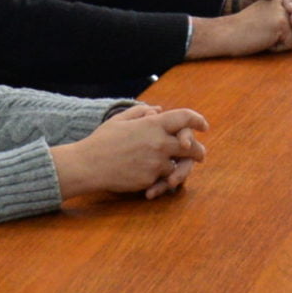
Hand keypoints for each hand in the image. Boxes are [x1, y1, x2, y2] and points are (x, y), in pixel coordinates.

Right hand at [51, 104, 209, 199]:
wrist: (87, 166)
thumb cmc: (102, 141)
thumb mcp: (120, 120)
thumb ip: (141, 112)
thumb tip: (158, 110)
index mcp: (152, 125)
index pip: (184, 118)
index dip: (197, 120)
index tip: (204, 125)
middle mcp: (159, 143)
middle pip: (191, 147)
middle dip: (198, 151)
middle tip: (200, 154)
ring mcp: (156, 162)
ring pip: (179, 165)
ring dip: (182, 167)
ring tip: (182, 169)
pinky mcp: (150, 179)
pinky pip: (163, 180)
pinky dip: (163, 180)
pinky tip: (160, 182)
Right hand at [188, 0, 291, 58]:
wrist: (226, 34)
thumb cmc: (245, 31)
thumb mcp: (268, 19)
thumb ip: (287, 21)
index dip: (285, 31)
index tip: (264, 28)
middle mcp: (284, 0)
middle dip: (284, 38)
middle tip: (262, 32)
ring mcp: (284, 11)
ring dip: (281, 43)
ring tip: (263, 35)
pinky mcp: (282, 23)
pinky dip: (278, 48)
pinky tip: (262, 39)